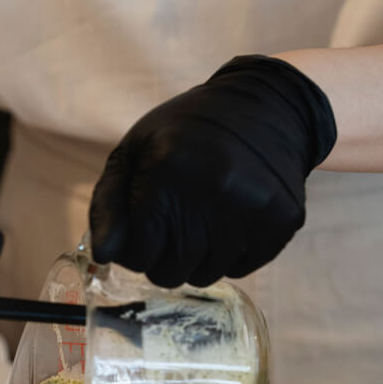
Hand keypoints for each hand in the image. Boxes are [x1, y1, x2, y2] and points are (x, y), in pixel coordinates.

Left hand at [90, 55, 336, 286]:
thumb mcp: (134, 152)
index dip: (134, 246)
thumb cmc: (186, 134)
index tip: (145, 222)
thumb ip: (107, 206)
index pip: (137, 255)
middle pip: (168, 273)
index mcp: (167, 170)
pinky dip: (230, 254)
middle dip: (162, 256)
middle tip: (174, 221)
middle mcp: (212, 190)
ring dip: (196, 257)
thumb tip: (102, 256)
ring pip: (203, 277)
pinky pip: (238, 270)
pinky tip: (232, 217)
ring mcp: (251, 208)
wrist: (267, 106)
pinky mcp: (280, 222)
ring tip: (205, 215)